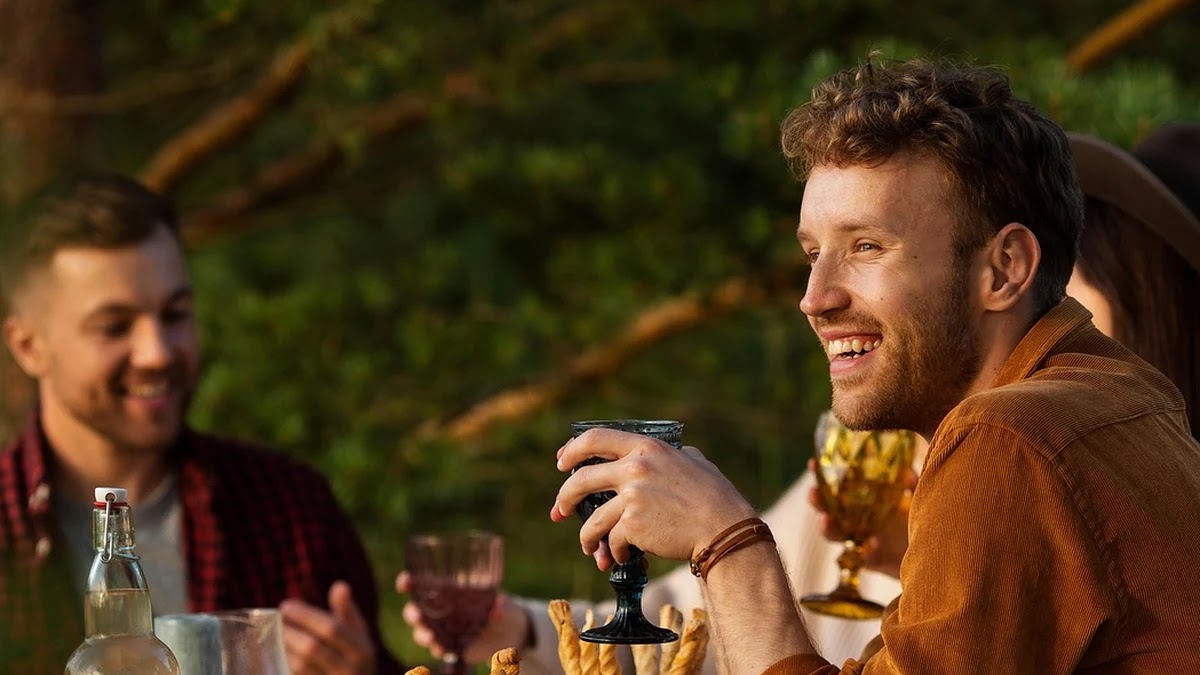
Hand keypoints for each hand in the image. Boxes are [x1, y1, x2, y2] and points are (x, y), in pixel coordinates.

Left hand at [280, 581, 376, 674]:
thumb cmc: (354, 657)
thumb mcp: (358, 635)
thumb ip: (347, 611)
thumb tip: (340, 585)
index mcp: (362, 651)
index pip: (332, 628)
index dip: (307, 616)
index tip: (286, 605)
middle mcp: (350, 671)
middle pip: (312, 648)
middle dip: (290, 632)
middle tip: (276, 621)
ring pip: (300, 666)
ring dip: (283, 648)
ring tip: (274, 634)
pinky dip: (284, 664)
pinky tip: (278, 653)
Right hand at [395, 572, 529, 663]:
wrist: (508, 632)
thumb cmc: (500, 607)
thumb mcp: (503, 603)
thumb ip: (500, 605)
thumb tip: (499, 607)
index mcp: (447, 591)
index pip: (420, 584)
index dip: (408, 582)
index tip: (404, 582)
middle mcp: (440, 610)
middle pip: (415, 611)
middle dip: (412, 614)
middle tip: (417, 616)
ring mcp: (442, 629)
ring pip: (422, 632)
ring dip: (422, 635)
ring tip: (431, 637)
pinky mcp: (449, 646)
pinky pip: (437, 649)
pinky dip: (438, 650)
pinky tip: (442, 650)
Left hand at [551, 428, 757, 567]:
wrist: (723, 529)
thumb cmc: (715, 496)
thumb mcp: (694, 461)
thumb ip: (671, 456)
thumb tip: (658, 456)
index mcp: (646, 448)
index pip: (594, 438)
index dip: (572, 450)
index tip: (562, 461)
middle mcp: (635, 468)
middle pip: (580, 480)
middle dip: (565, 498)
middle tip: (560, 510)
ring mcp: (632, 497)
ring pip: (592, 520)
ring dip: (586, 537)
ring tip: (590, 548)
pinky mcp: (633, 525)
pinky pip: (611, 540)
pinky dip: (613, 552)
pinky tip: (621, 557)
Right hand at [806, 458, 915, 578]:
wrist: (932, 552)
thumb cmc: (920, 520)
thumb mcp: (917, 498)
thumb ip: (911, 485)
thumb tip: (906, 472)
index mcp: (864, 500)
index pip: (838, 485)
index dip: (823, 475)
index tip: (813, 463)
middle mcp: (859, 519)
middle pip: (829, 509)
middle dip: (817, 501)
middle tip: (813, 492)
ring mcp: (863, 540)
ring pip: (836, 535)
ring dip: (828, 528)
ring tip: (825, 520)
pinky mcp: (874, 561)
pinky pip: (865, 558)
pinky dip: (866, 551)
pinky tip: (872, 543)